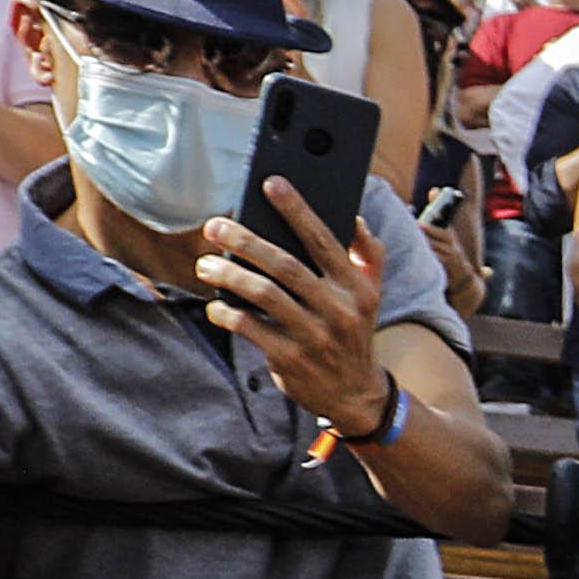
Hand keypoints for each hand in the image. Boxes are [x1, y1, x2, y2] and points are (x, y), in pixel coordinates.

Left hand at [197, 188, 397, 433]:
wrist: (354, 394)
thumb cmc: (353, 332)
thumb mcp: (372, 294)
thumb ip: (369, 255)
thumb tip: (354, 218)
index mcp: (356, 286)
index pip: (323, 240)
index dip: (296, 210)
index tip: (270, 184)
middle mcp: (337, 309)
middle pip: (284, 265)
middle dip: (246, 241)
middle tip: (215, 227)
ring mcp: (313, 335)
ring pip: (264, 294)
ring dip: (229, 276)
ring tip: (206, 265)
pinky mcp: (290, 358)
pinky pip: (250, 328)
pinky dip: (228, 314)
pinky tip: (216, 306)